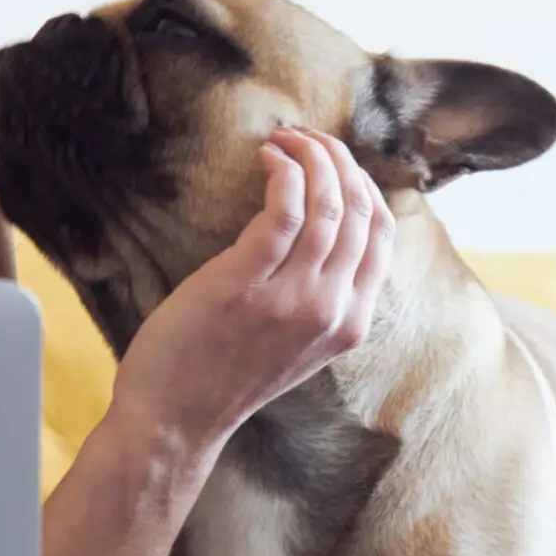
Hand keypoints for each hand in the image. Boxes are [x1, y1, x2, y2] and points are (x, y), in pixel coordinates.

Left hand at [108, 127, 395, 452]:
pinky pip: (284, 211)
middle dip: (340, 161)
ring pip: (329, 206)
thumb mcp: (292, 346)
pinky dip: (284, 173)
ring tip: (286, 137)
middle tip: (308, 136)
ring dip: (313, 158)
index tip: (335, 162)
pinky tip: (268, 156)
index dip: (364, 187)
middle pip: (361, 212)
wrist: (174, 419)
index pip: (381, 237)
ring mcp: (293, 297)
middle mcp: (332, 309)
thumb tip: (316, 241)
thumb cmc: (220, 377)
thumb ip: (314, 302)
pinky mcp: (246, 283)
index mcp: (349, 324)